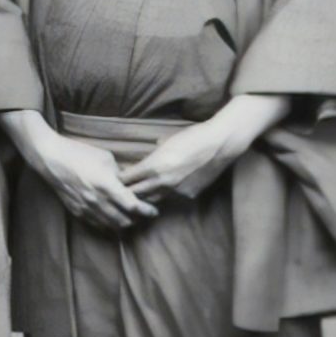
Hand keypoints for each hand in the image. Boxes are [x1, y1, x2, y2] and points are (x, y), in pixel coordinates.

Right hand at [3, 113, 155, 232]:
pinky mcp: (76, 211)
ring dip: (123, 224)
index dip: (146, 211)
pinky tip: (111, 220)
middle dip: (137, 220)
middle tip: (144, 215)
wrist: (51, 159)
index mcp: (107, 185)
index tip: (153, 211)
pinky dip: (107, 224)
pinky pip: (96, 224)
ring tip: (130, 219)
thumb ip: (120, 173)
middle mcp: (97, 200)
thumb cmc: (79, 153)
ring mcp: (86, 208)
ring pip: (110, 225)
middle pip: (124, 220)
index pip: (133, 205)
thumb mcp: (105, 157)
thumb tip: (129, 182)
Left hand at [119, 94, 291, 207]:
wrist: (219, 143)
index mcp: (154, 165)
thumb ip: (156, 151)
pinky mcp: (189, 195)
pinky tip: (170, 190)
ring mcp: (176, 190)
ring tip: (140, 198)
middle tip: (122, 194)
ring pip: (154, 199)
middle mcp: (162, 181)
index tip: (116, 181)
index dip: (120, 181)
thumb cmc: (193, 137)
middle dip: (129, 193)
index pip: (128, 179)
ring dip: (147, 198)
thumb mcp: (168, 140)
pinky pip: (174, 197)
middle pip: (137, 194)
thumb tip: (151, 152)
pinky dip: (170, 194)